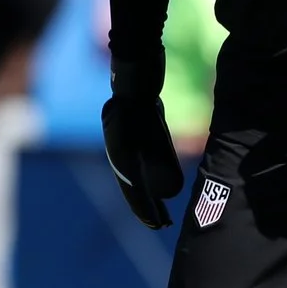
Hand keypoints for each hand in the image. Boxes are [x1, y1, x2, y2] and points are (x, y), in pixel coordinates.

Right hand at [100, 62, 181, 229]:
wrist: (134, 62)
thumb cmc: (143, 94)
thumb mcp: (153, 130)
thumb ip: (159, 160)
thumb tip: (167, 193)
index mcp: (119, 152)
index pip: (133, 188)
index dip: (145, 209)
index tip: (158, 225)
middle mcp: (119, 148)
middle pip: (132, 183)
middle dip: (146, 204)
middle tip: (161, 224)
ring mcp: (124, 137)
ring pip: (136, 171)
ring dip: (149, 190)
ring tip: (162, 208)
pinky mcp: (135, 128)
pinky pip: (142, 157)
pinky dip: (152, 170)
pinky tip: (162, 178)